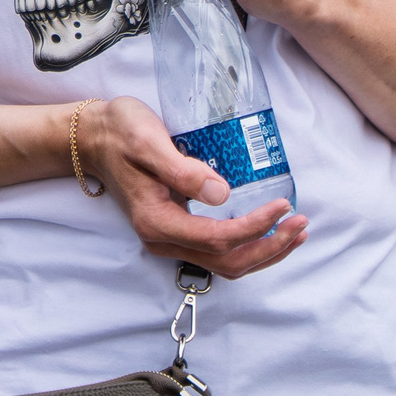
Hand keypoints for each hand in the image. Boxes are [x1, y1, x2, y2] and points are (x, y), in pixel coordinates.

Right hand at [75, 96, 306, 280]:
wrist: (95, 138)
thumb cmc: (121, 132)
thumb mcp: (148, 141)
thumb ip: (182, 170)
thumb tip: (221, 193)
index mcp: (157, 220)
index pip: (217, 238)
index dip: (255, 227)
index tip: (282, 205)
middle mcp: (163, 238)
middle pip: (227, 261)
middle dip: (269, 247)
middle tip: (300, 223)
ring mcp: (170, 238)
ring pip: (226, 263)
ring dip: (265, 252)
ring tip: (296, 232)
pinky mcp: (178, 229)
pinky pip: (219, 251)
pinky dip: (250, 246)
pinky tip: (270, 232)